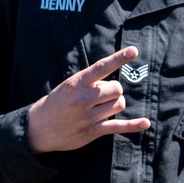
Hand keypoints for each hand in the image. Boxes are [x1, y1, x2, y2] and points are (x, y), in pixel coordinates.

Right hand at [26, 47, 150, 153]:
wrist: (38, 128)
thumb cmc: (57, 102)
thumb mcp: (69, 86)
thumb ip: (91, 83)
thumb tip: (114, 86)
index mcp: (77, 83)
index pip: (102, 67)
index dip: (119, 58)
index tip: (134, 51)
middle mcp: (84, 99)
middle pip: (117, 89)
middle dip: (114, 90)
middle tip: (101, 95)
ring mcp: (89, 116)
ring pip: (119, 105)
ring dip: (115, 104)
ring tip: (102, 107)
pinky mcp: (93, 131)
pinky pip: (118, 126)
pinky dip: (133, 125)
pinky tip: (145, 123)